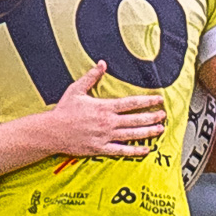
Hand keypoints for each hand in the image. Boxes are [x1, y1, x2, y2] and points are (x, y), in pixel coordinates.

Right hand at [45, 62, 165, 156]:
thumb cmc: (63, 111)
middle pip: (136, 119)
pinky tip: (145, 150)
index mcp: (104, 107)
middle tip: (163, 115)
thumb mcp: (76, 89)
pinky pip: (121, 150)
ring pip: (132, 135)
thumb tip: (102, 64)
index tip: (159, 100)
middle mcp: (107, 122)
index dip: (147, 101)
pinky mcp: (100, 149)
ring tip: (159, 130)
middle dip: (152, 117)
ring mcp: (105, 136)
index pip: (131, 103)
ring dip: (148, 132)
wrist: (52, 131)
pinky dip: (134, 151)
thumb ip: (92, 77)